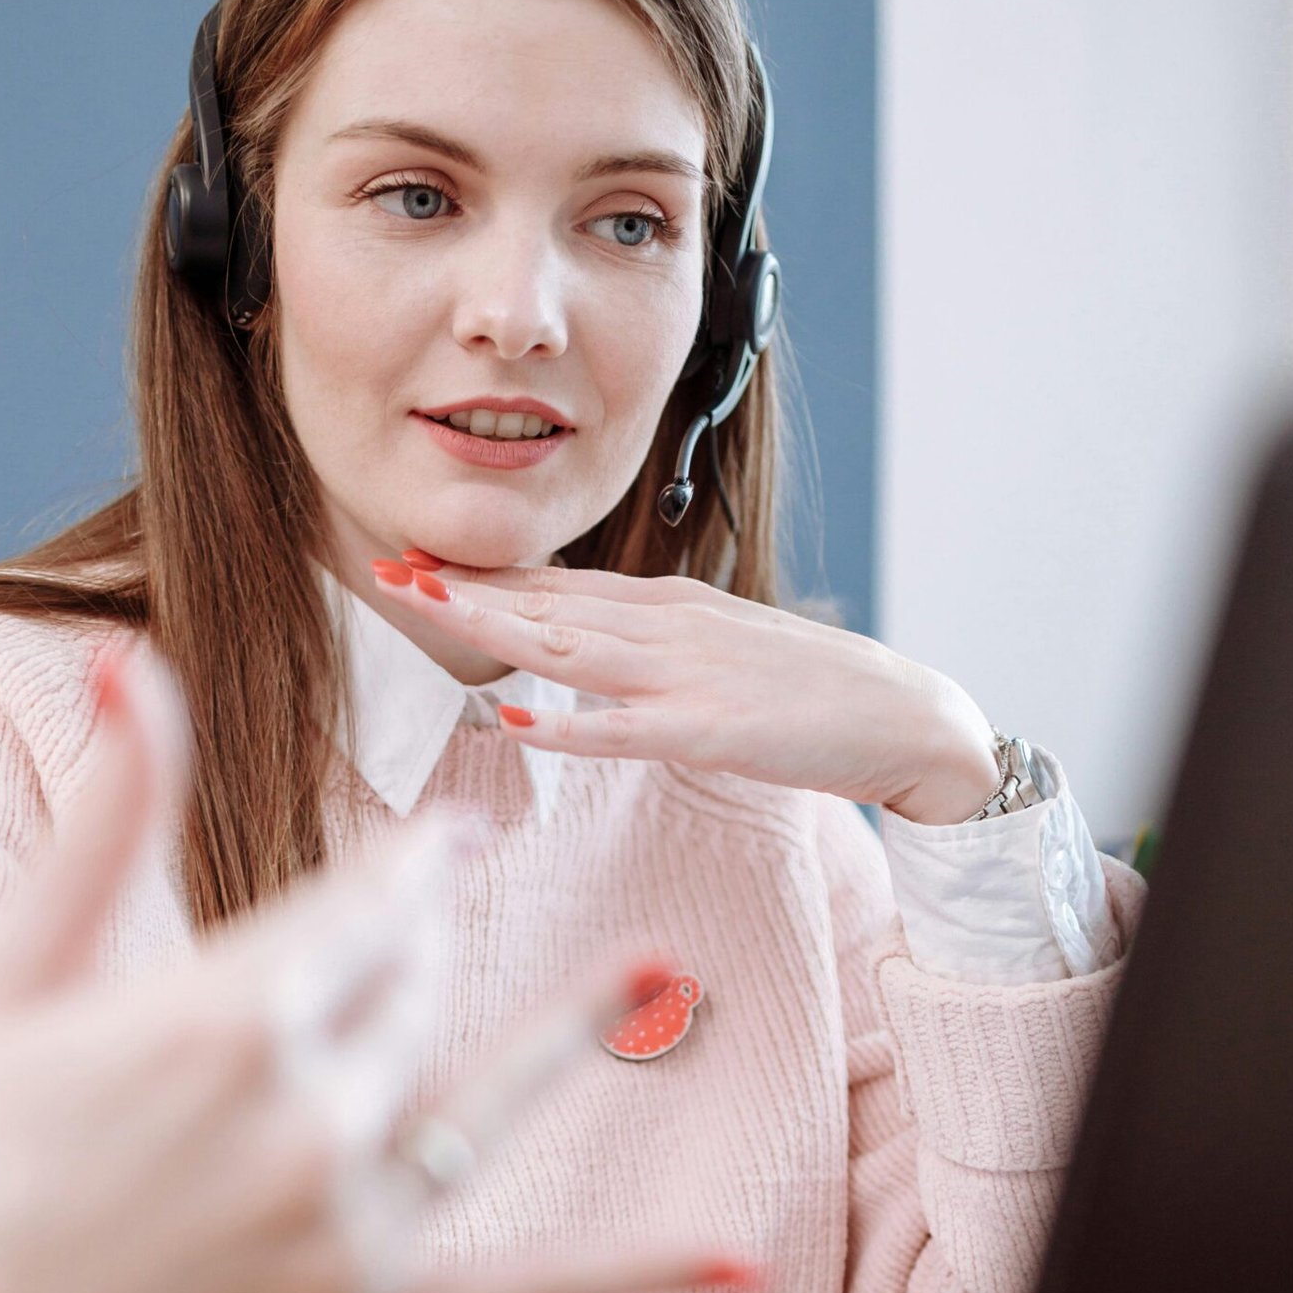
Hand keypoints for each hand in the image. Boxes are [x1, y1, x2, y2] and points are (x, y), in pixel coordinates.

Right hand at [0, 649, 755, 1292]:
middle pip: (416, 991)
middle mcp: (306, 1118)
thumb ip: (108, 813)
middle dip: (422, 944)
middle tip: (432, 913)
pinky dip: (638, 1276)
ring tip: (642, 967)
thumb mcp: (22, 965)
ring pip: (472, 1093)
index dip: (414, 863)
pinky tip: (739, 1264)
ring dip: (552, 1032)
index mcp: (225, 1013)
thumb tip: (121, 658)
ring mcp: (348, 1228)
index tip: (451, 833)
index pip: (371, 905)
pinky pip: (529, 1287)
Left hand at [373, 554, 1000, 823]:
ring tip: (428, 608)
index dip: (482, 574)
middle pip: (546, 603)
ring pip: (570, 648)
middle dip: (464, 589)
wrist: (904, 715)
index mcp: (665, 607)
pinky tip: (519, 722)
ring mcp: (687, 676)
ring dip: (494, 627)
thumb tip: (578, 647)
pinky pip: (625, 729)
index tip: (415, 561)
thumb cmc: (810, 690)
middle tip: (389, 569)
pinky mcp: (711, 730)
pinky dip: (569, 726)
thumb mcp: (717, 648)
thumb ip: (648, 644)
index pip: (556, 584)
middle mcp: (667, 627)